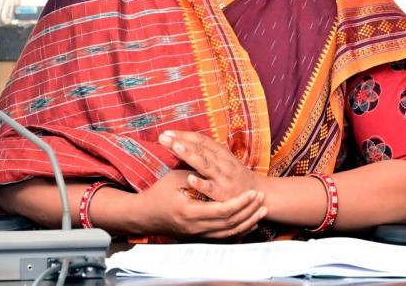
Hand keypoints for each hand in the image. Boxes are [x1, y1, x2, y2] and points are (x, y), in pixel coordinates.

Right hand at [132, 169, 265, 238]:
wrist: (144, 215)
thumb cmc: (158, 193)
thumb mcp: (176, 179)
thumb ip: (196, 175)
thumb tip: (214, 167)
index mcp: (190, 212)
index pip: (222, 211)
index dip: (240, 203)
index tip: (252, 193)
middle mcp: (195, 227)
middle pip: (230, 223)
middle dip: (248, 211)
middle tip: (262, 200)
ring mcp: (197, 234)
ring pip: (229, 233)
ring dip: (247, 222)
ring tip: (261, 211)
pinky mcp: (198, 236)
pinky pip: (223, 237)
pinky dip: (238, 230)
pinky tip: (248, 223)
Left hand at [158, 130, 261, 202]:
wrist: (259, 194)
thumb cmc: (235, 177)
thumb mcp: (223, 161)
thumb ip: (205, 153)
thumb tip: (182, 144)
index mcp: (220, 153)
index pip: (200, 140)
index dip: (184, 134)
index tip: (166, 132)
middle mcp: (222, 162)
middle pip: (200, 149)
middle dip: (181, 142)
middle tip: (163, 137)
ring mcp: (223, 176)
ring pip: (205, 164)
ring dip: (190, 155)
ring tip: (175, 147)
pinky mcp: (223, 193)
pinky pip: (211, 188)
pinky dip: (201, 183)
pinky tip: (189, 179)